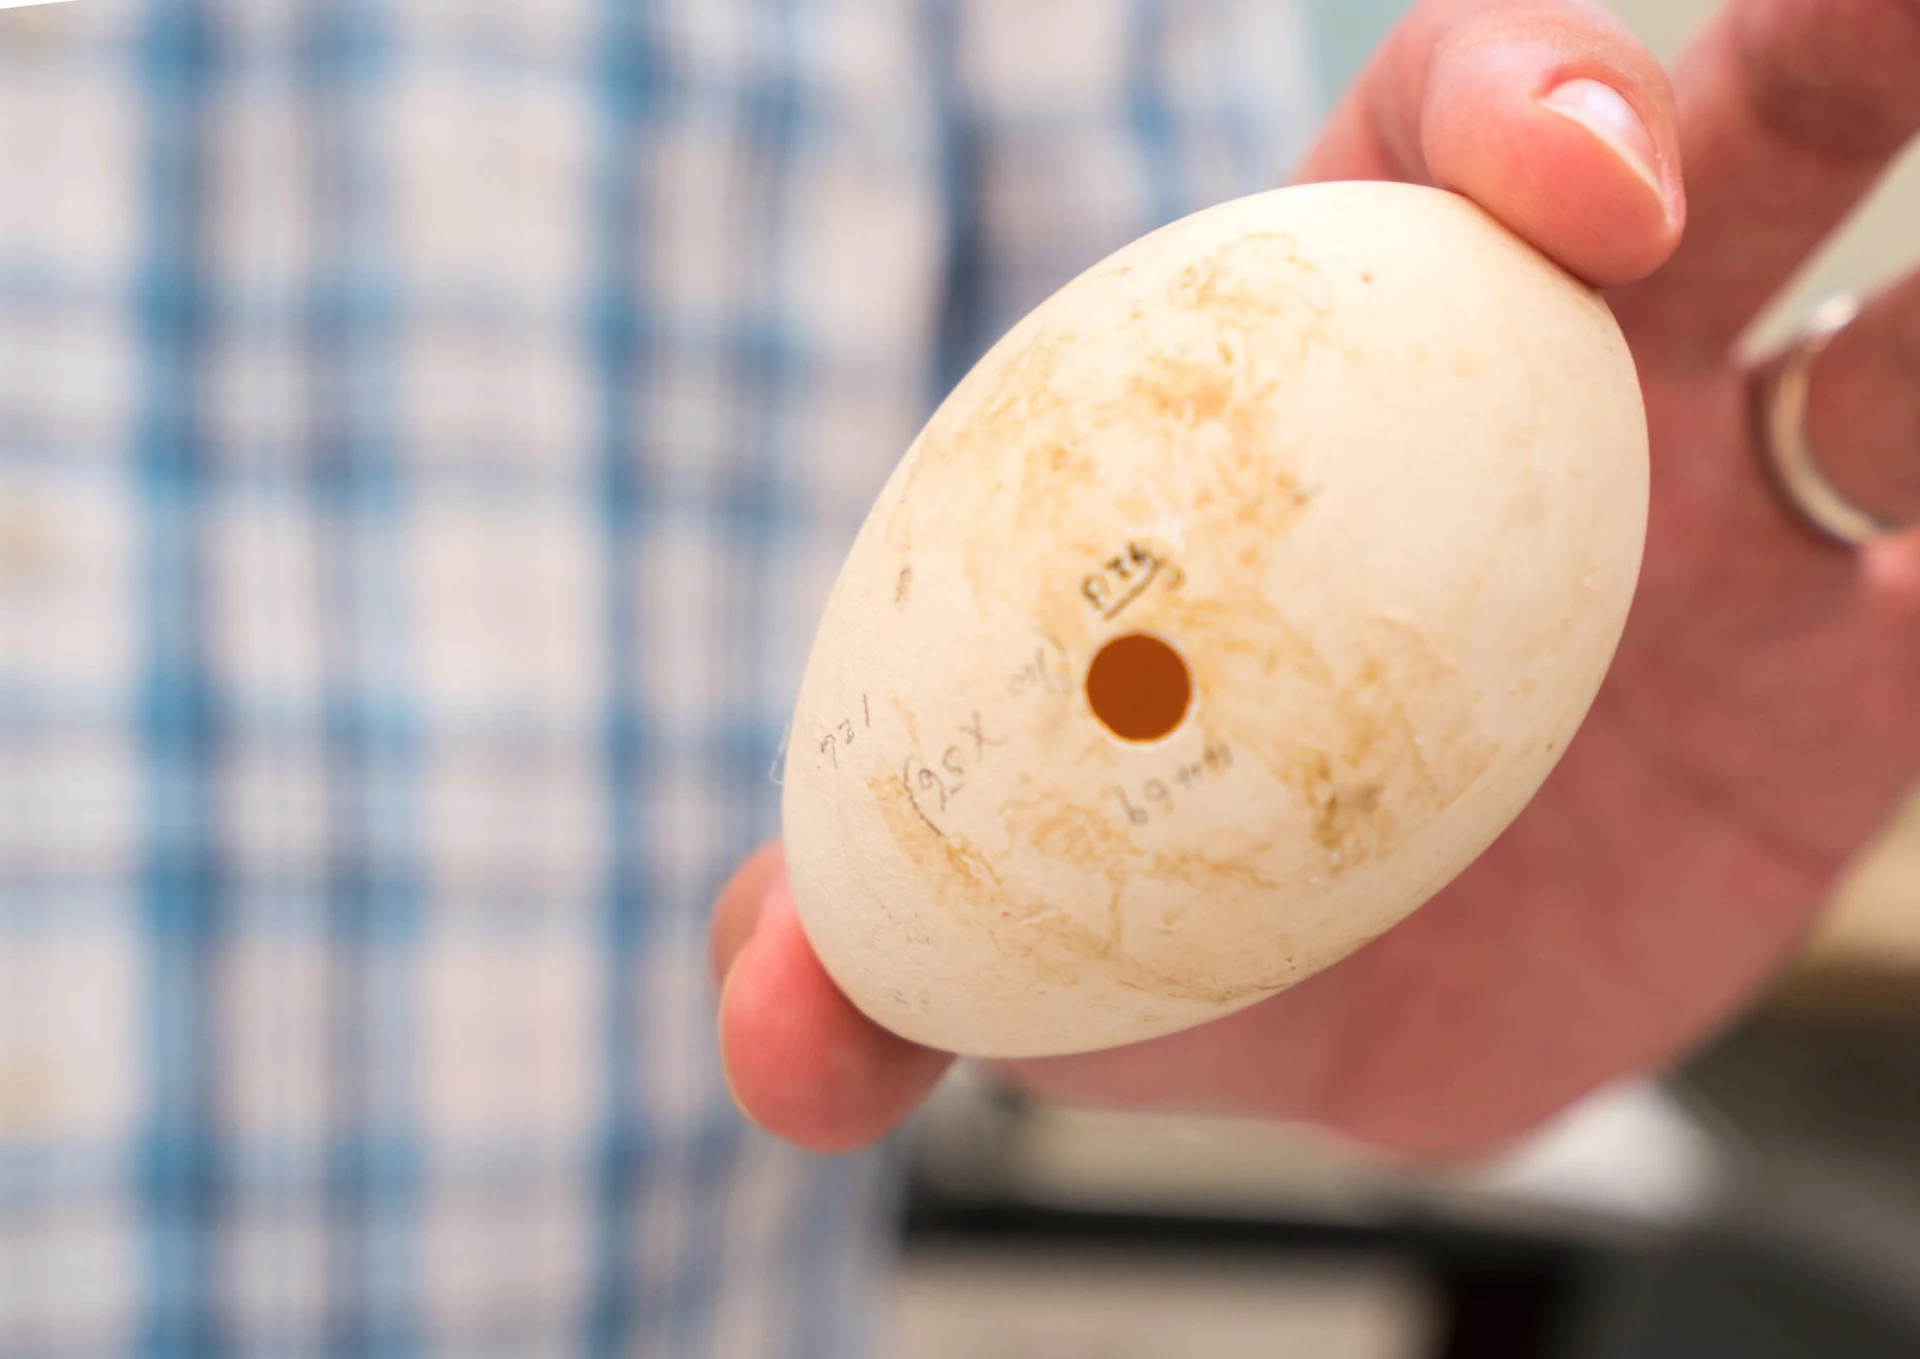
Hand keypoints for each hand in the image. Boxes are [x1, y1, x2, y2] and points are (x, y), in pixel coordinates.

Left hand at [710, 0, 1919, 1156]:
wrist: (1333, 1022)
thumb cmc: (1149, 897)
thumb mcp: (994, 916)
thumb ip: (861, 951)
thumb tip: (769, 1048)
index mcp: (1331, 356)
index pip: (1435, 142)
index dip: (1526, 104)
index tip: (1588, 190)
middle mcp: (1550, 398)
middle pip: (1723, 156)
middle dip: (1831, 54)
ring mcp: (1727, 530)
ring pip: (1901, 358)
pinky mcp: (1851, 688)